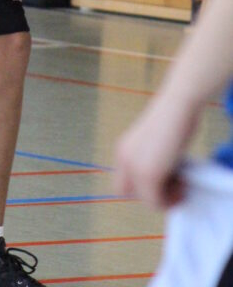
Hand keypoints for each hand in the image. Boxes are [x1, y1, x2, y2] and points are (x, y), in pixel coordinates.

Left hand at [113, 92, 199, 208]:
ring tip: (181, 182)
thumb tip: (162, 182)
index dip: (143, 187)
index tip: (164, 181)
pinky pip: (156, 202)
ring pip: (146, 200)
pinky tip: (183, 184)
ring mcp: (134, 168)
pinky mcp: (148, 175)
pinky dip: (171, 200)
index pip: (123, 183)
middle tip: (173, 183)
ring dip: (166, 197)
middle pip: (131, 194)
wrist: (178, 104)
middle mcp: (123, 158)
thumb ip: (151, 160)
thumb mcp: (154, 144)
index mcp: (123, 150)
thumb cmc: (173, 119)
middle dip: (152, 194)